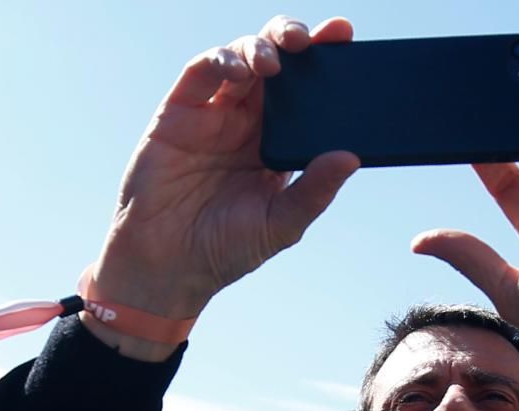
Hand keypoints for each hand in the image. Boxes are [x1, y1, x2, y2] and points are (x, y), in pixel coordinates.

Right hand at [91, 15, 359, 323]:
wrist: (168, 267)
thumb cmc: (227, 249)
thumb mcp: (281, 223)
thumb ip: (315, 190)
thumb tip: (351, 157)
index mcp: (278, 143)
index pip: (307, 92)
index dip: (325, 59)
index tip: (346, 36)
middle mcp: (248, 121)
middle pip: (276, 61)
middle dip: (292, 38)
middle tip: (310, 39)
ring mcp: (213, 114)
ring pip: (239, 57)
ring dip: (260, 47)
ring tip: (276, 62)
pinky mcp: (178, 113)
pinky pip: (200, 72)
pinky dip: (221, 61)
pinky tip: (240, 71)